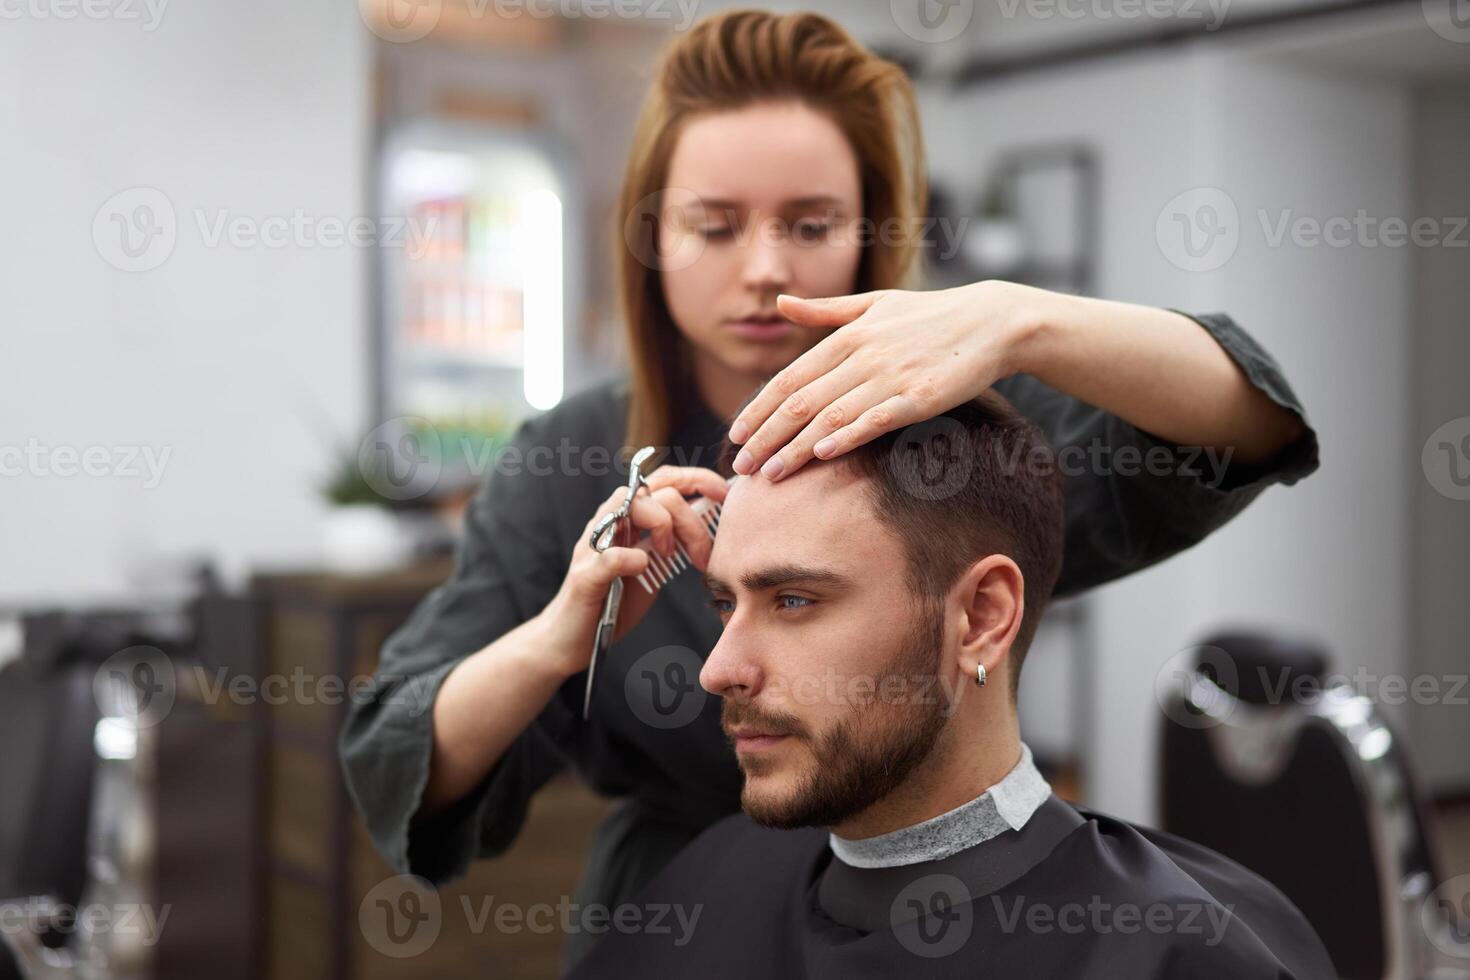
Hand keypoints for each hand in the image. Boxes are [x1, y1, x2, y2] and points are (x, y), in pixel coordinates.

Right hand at [541, 465, 730, 676]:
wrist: (573, 637)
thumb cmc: (615, 598)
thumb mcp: (654, 564)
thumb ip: (675, 540)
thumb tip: (713, 521)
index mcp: (628, 517)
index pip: (662, 479)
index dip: (695, 479)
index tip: (722, 495)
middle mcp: (609, 523)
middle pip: (655, 491)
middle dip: (690, 520)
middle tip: (700, 555)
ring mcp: (594, 547)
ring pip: (631, 507)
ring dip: (663, 526)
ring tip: (669, 556)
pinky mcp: (585, 576)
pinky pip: (610, 556)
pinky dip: (631, 558)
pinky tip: (643, 568)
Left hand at [727, 281, 1037, 480]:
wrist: (992, 322)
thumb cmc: (930, 315)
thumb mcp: (875, 303)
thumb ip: (824, 310)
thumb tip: (781, 302)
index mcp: (847, 335)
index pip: (789, 378)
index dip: (759, 408)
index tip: (737, 434)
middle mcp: (863, 354)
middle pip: (801, 401)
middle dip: (766, 437)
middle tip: (741, 466)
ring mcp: (891, 376)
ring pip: (830, 415)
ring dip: (795, 448)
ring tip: (770, 474)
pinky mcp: (921, 396)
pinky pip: (876, 419)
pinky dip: (846, 436)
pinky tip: (822, 454)